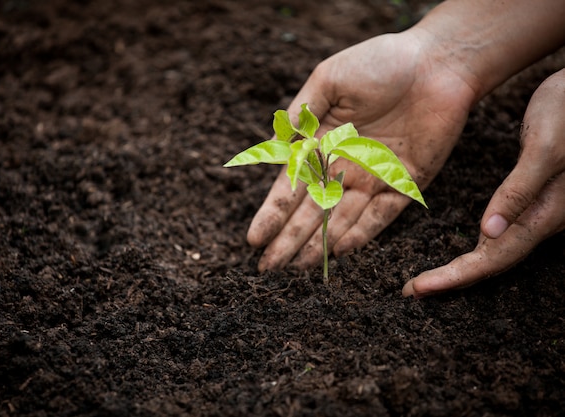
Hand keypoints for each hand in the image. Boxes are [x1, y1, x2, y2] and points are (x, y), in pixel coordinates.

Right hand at [247, 31, 477, 271]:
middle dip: (288, 240)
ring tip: (296, 270)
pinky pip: (381, 216)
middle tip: (268, 268)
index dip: (272, 213)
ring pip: (340, 220)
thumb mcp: (329, 79)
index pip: (291, 186)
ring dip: (319, 245)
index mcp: (322, 143)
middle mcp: (344, 166)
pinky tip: (339, 252)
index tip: (254, 239)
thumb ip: (302, 112)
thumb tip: (274, 145)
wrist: (437, 61)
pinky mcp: (405, 183)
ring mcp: (373, 178)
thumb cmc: (380, 62)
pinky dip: (360, 234)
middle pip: (311, 212)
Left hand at [403, 68, 564, 297]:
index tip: (418, 289)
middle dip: (452, 280)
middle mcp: (542, 218)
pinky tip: (469, 245)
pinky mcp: (535, 198)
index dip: (454, 277)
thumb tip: (489, 233)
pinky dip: (479, 246)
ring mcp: (541, 210)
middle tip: (412, 291)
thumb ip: (521, 190)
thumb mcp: (545, 148)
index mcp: (544, 212)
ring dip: (463, 268)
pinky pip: (504, 233)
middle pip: (493, 261)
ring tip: (430, 279)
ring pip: (498, 250)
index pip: (493, 258)